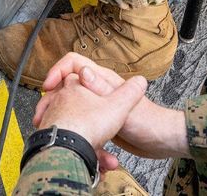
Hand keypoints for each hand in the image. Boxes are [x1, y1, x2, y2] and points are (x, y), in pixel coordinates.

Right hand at [38, 53, 188, 160]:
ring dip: (62, 118)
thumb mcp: (122, 106)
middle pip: (67, 86)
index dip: (58, 71)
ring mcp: (98, 105)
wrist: (162, 142)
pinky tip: (77, 143)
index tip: (48, 87)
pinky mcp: (100, 122)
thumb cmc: (148, 122)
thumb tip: (82, 72)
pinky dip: (77, 132)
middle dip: (54, 100)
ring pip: (71, 106)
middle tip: (44, 115)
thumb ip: (101, 89)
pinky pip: (81, 123)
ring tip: (55, 132)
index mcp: (103, 80)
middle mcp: (98, 90)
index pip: (73, 64)